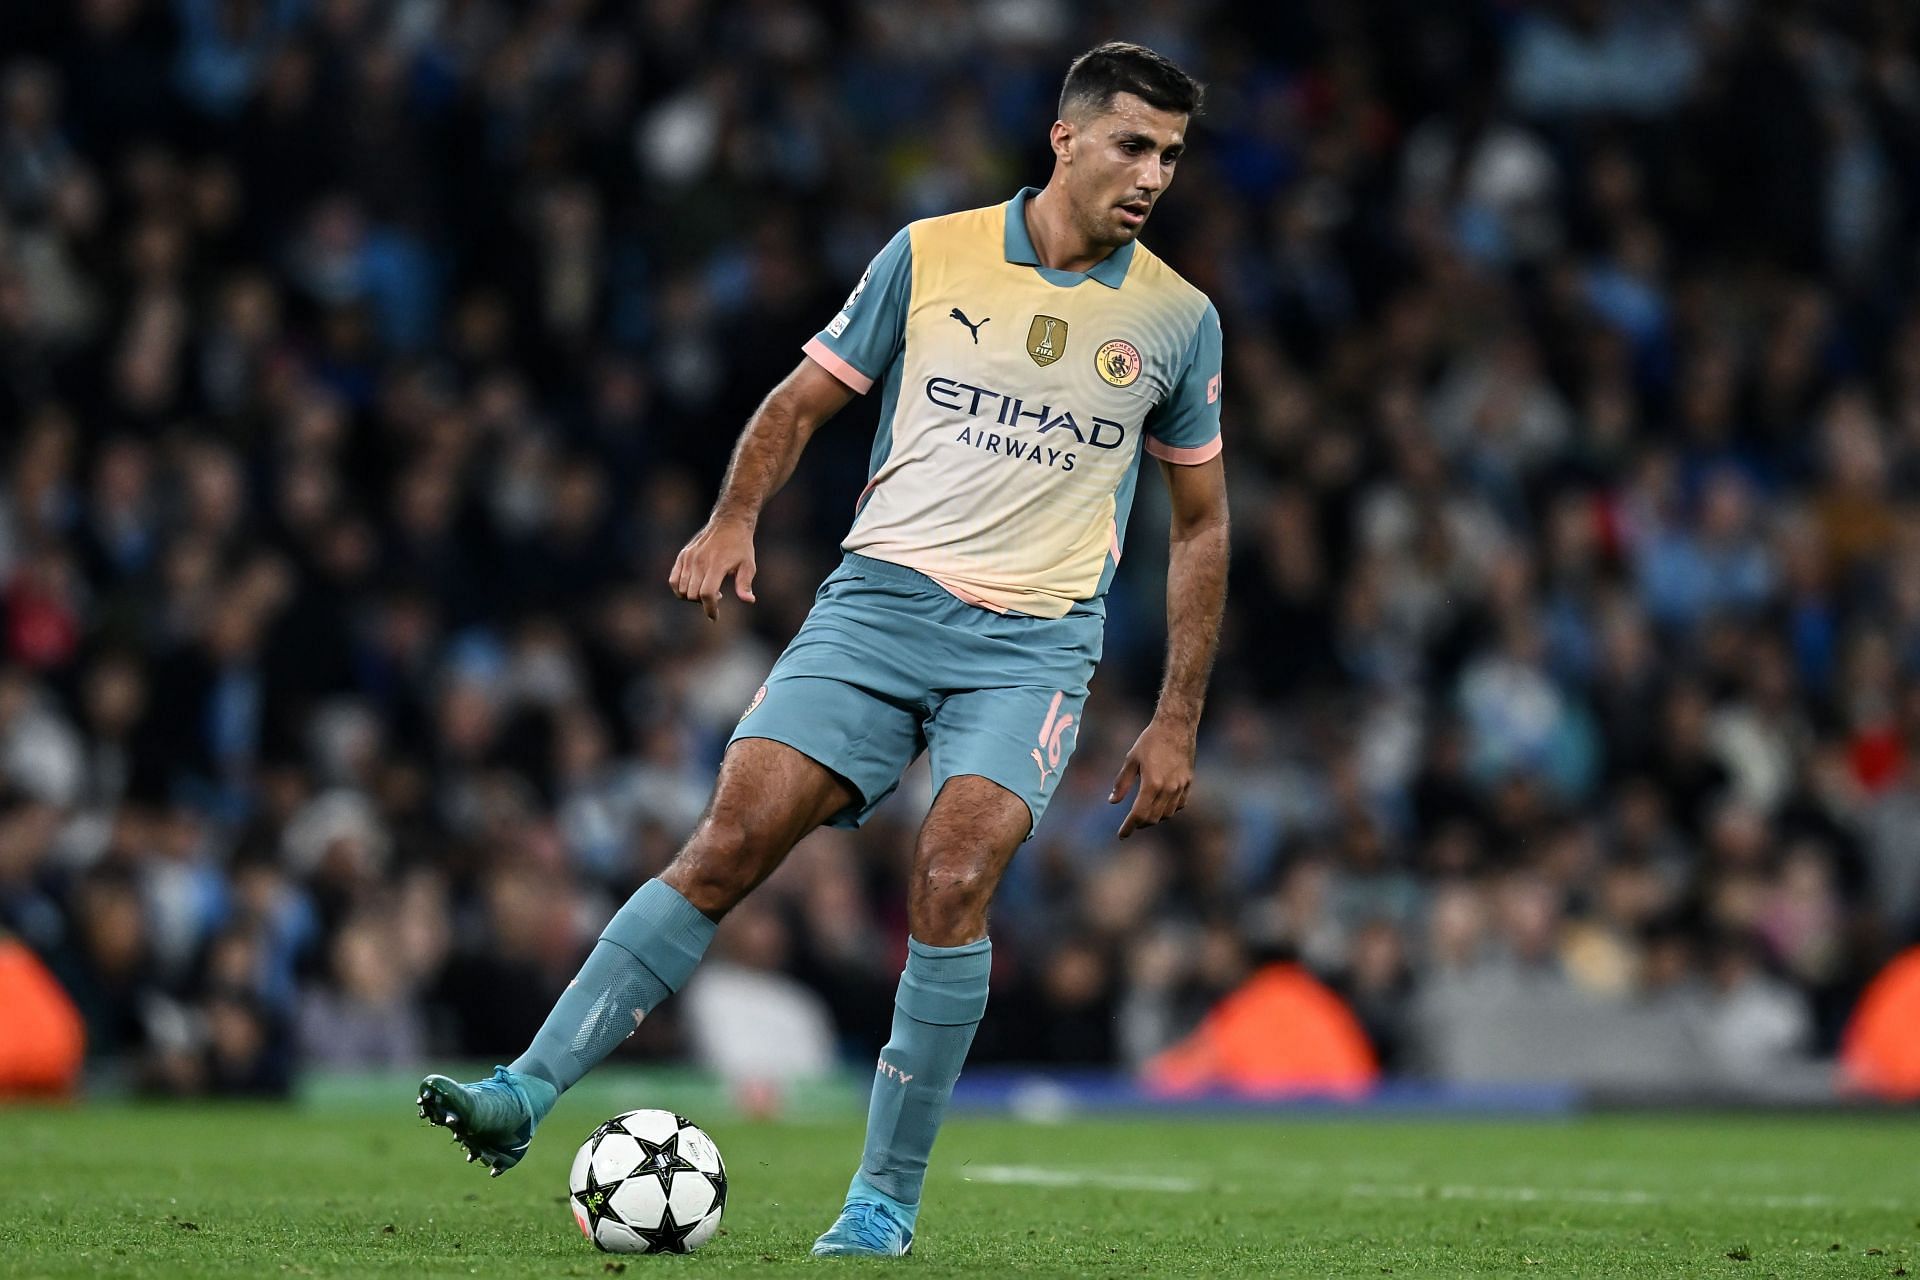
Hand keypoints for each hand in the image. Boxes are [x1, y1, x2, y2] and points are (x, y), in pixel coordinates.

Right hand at [669, 517, 756, 619]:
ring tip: (707, 589)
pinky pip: (673, 580)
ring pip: (681, 590)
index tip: (714, 617)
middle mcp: (699, 561)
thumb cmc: (741, 546)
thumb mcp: (748, 565)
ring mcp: (689, 558)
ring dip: (692, 597)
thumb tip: (749, 600)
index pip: (707, 594)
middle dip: (703, 603)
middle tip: (717, 595)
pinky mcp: (683, 556)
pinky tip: (693, 586)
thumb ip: (745, 584)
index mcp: (716, 565)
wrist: (729, 523)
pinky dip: (679, 589)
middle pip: (693, 595)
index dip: (710, 609)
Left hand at [1108, 718, 1195, 838]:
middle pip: (1153, 818)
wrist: (1176, 726)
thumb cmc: (1150, 740)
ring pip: (1167, 814)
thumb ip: (1122, 783)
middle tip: (1131, 823)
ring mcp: (1181, 786)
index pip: (1139, 814)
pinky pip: (1179, 805)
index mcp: (1151, 784)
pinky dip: (1169, 810)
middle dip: (1140, 824)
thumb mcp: (1131, 760)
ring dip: (1154, 818)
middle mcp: (1168, 789)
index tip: (1122, 835)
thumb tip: (1112, 801)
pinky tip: (1161, 805)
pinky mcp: (1189, 782)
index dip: (1129, 827)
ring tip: (1144, 814)